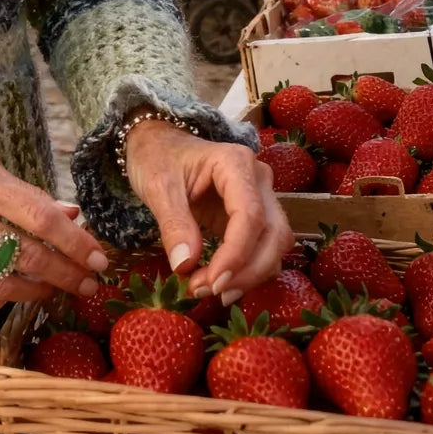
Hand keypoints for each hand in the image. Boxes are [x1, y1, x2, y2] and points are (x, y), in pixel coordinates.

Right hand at [0, 140, 109, 313]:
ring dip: (37, 292)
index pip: (40, 218)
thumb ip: (25, 193)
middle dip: (67, 274)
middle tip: (88, 283)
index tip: (99, 258)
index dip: (75, 243)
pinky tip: (10, 293)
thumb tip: (71, 215)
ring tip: (52, 288)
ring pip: (4, 286)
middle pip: (28, 257)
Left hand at [123, 119, 291, 305]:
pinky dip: (248, 271)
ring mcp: (261, 197)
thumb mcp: (157, 186)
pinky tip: (221, 284)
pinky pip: (264, 249)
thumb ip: (173, 224)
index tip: (211, 281)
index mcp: (235, 162)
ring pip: (275, 245)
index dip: (236, 254)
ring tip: (208, 290)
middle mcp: (258, 179)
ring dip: (250, 275)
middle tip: (207, 290)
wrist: (157, 143)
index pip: (250, 216)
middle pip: (274, 234)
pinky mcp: (255, 217)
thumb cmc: (157, 157)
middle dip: (246, 270)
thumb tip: (185, 266)